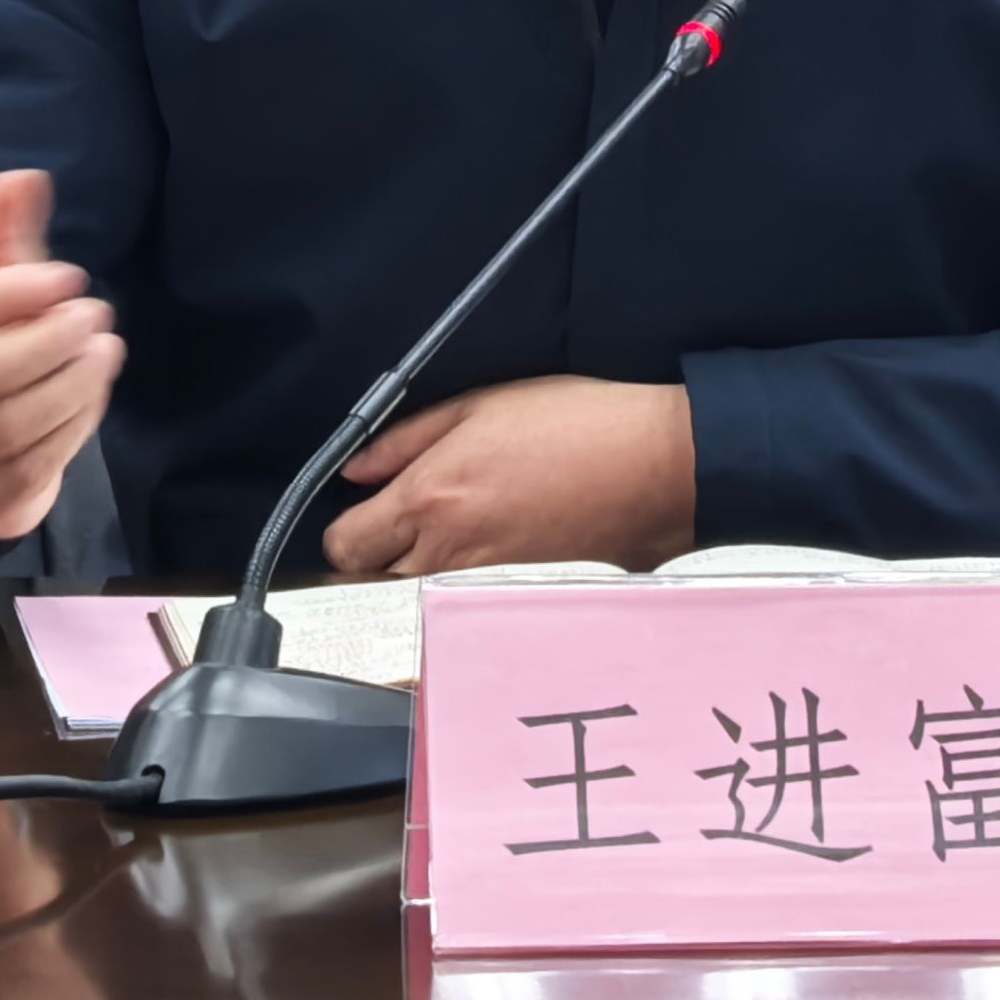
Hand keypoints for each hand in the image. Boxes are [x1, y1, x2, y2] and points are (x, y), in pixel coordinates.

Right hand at [0, 170, 124, 550]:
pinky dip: (72, 429)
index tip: (69, 276)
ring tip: (104, 350)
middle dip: (47, 343)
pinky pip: (29, 471)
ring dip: (72, 386)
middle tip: (95, 315)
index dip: (10, 293)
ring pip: (9, 428)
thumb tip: (23, 180)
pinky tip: (89, 393)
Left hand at [321, 375, 695, 576]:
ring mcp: (482, 582)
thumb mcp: (480, 404)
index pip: (344, 547)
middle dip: (377, 551)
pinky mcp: (513, 595)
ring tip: (455, 519)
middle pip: (372, 580)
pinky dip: (461, 572)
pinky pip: (460, 593)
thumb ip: (405, 440)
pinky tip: (493, 532)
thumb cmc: (577, 424)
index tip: (362, 508)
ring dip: (418, 563)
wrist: (655, 469)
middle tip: (404, 513)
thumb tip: (356, 469)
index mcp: (432, 498)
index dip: (344, 529)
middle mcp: (449, 552)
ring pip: (415, 590)